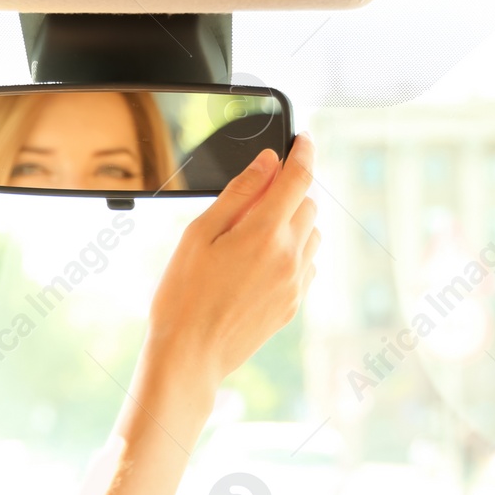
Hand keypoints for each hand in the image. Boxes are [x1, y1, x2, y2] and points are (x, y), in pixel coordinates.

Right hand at [146, 135, 320, 390]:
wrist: (190, 355)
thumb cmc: (183, 296)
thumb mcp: (199, 234)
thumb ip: (238, 194)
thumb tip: (267, 163)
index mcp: (264, 233)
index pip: (298, 178)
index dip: (304, 152)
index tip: (303, 139)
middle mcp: (289, 256)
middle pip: (309, 204)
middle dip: (289, 191)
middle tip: (254, 197)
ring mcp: (295, 283)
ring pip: (312, 235)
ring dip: (293, 223)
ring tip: (254, 234)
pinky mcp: (293, 304)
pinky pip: (307, 264)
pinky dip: (293, 252)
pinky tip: (260, 262)